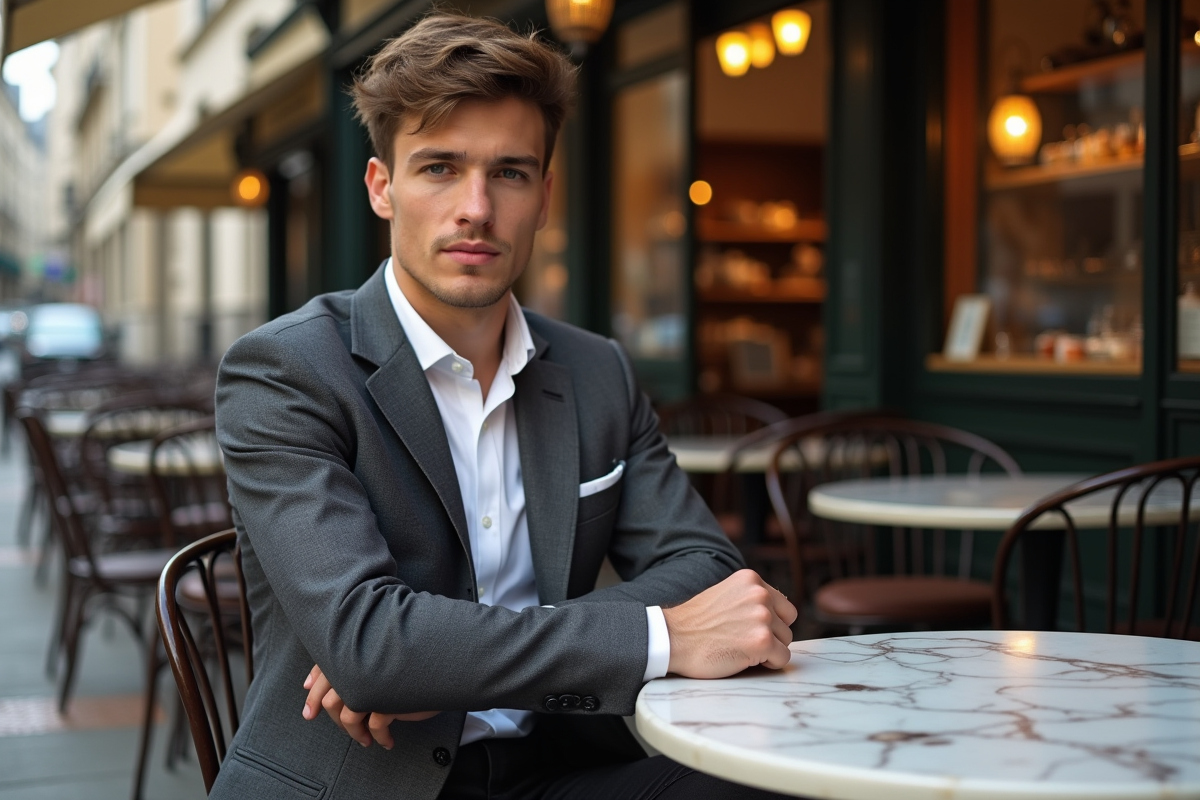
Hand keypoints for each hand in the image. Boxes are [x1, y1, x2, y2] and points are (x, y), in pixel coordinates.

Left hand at [301, 665, 439, 748]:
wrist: (443, 659)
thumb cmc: (410, 654)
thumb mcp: (377, 653)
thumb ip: (351, 660)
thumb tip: (313, 682)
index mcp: (354, 650)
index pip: (323, 673)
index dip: (314, 694)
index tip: (311, 710)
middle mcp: (358, 666)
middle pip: (331, 699)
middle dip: (331, 719)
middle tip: (339, 730)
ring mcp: (372, 684)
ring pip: (348, 717)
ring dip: (355, 733)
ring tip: (365, 739)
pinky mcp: (388, 701)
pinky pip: (375, 727)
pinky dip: (379, 738)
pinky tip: (386, 741)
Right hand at [662, 569, 796, 678]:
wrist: (672, 638)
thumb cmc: (695, 623)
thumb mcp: (726, 595)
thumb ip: (751, 599)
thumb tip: (777, 616)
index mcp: (751, 580)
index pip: (783, 606)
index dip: (771, 622)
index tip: (750, 630)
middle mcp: (760, 594)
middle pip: (786, 624)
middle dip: (771, 636)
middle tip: (742, 640)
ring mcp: (763, 617)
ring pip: (785, 642)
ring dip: (767, 650)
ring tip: (739, 647)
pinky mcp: (762, 641)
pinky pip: (782, 659)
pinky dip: (767, 664)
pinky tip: (743, 657)